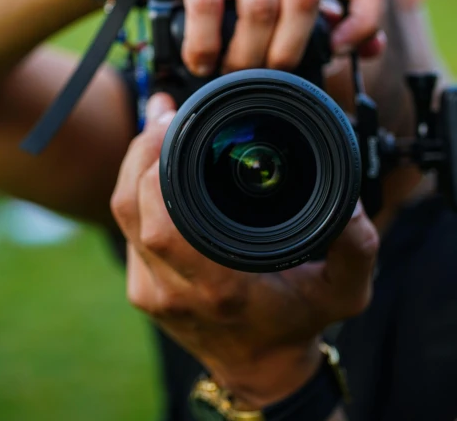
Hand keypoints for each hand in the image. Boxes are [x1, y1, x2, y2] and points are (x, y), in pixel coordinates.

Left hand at [111, 94, 378, 409]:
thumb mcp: (344, 291)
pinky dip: (136, 186)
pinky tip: (155, 159)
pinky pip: (127, 225)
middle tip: (167, 111)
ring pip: (123, 212)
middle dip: (143, 150)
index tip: (173, 124)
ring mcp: (150, 288)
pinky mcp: (141, 284)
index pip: (163, 227)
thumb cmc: (297, 323)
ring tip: (159, 123)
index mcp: (218, 287)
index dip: (155, 169)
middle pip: (132, 208)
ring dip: (135, 163)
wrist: (260, 368)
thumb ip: (356, 248)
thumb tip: (351, 203)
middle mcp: (173, 290)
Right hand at [170, 0, 389, 75]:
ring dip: (249, 55)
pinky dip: (206, 45)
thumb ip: (341, 11)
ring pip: (260, 6)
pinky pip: (207, 8)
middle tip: (273, 75)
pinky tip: (203, 62)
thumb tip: (370, 49)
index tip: (337, 49)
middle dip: (291, 49)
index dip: (364, 23)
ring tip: (236, 73)